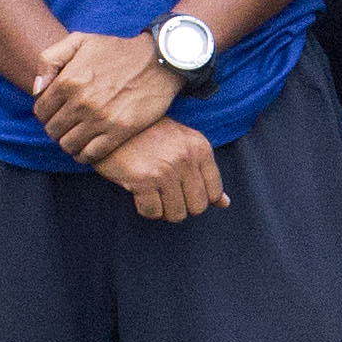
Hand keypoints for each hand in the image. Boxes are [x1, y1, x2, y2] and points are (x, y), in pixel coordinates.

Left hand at [30, 27, 179, 166]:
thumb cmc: (118, 50)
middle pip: (53, 130)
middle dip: (56, 128)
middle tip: (67, 124)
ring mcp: (101, 119)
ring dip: (69, 143)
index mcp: (68, 80)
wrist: (161, 60)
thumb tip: (37, 89)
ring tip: (77, 135)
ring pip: (68, 145)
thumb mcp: (80, 40)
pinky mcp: (119, 131)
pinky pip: (91, 154)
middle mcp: (82, 102)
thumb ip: (49, 59)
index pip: (41, 110)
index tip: (56, 112)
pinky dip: (84, 155)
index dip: (45, 113)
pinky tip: (88, 147)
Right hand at [98, 117, 228, 222]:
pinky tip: (141, 195)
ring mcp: (165, 170)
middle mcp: (186, 159)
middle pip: (197, 207)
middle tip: (167, 196)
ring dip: (164, 211)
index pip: (214, 192)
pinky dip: (147, 210)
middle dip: (183, 207)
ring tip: (155, 195)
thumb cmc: (152, 137)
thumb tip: (225, 204)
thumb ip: (206, 173)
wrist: (116, 126)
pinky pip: (152, 212)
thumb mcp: (185, 146)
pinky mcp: (143, 180)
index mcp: (200, 149)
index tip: (185, 193)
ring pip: (176, 214)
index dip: (200, 199)